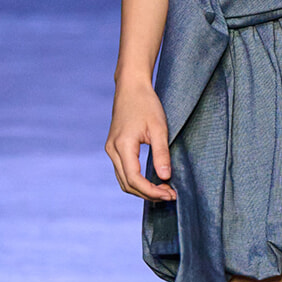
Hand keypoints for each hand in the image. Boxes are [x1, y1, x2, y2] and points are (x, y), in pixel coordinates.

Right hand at [105, 76, 174, 201]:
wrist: (131, 87)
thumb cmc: (146, 104)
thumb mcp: (159, 128)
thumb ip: (161, 153)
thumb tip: (165, 177)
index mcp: (123, 145)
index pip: (134, 179)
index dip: (152, 191)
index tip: (170, 193)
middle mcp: (113, 150)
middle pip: (127, 184)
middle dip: (148, 194)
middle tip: (170, 195)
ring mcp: (111, 149)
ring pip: (123, 180)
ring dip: (142, 189)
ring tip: (163, 190)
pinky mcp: (114, 148)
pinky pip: (123, 171)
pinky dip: (136, 181)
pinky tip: (152, 181)